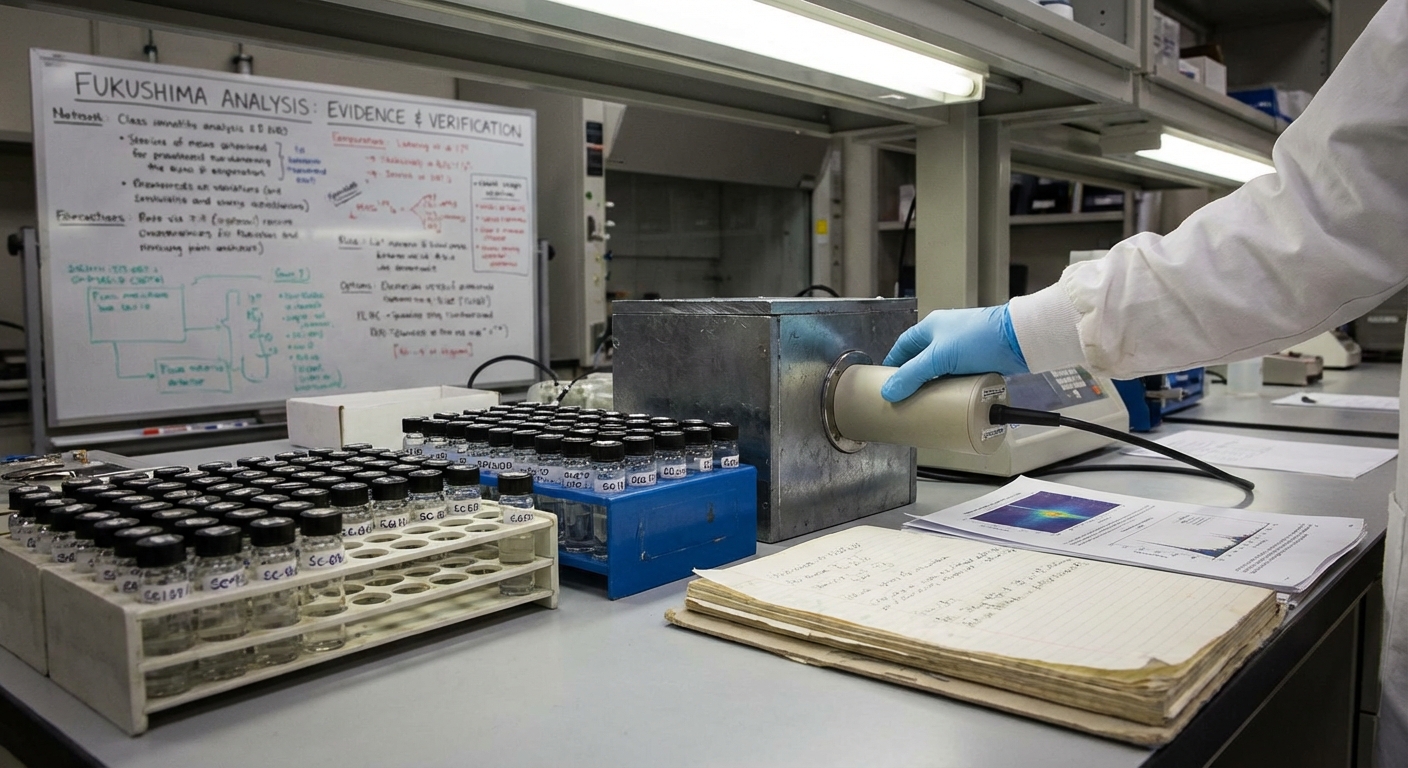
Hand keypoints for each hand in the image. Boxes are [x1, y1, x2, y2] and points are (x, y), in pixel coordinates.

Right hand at [881, 306, 1027, 401]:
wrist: (1018, 340)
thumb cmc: (979, 337)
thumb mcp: (939, 357)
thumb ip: (913, 375)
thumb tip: (889, 391)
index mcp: (931, 326)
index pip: (903, 346)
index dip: (893, 364)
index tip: (887, 382)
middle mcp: (945, 335)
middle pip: (921, 360)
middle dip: (913, 379)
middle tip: (905, 397)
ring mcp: (963, 348)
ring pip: (940, 370)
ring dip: (933, 385)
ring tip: (924, 403)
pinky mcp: (978, 360)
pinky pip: (957, 376)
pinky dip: (951, 388)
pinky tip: (948, 400)